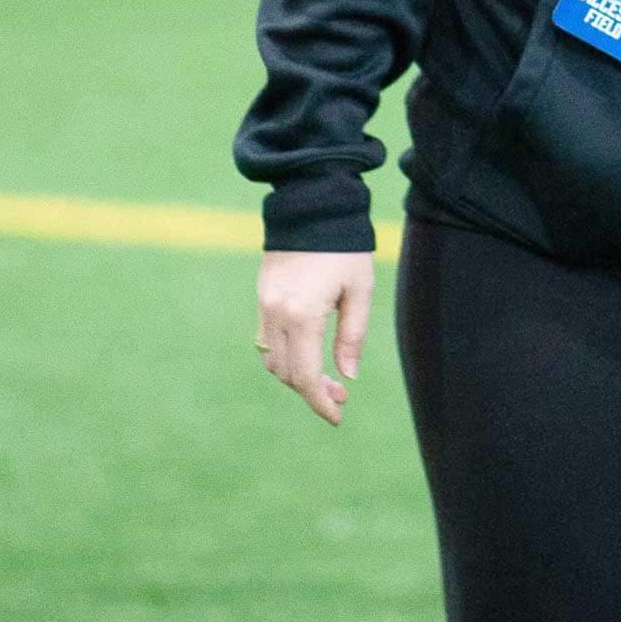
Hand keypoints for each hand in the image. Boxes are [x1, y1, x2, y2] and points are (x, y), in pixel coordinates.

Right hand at [256, 249, 375, 425]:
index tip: (336, 417)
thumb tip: (346, 376)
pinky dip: (284, 353)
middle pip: (286, 372)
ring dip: (295, 373)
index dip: (319, 402)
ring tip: (326, 375)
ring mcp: (264, 303)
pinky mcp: (262, 294)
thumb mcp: (358, 290)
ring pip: (272, 358)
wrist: (312, 204)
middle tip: (340, 393)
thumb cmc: (344, 246)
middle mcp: (276, 313)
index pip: (304, 376)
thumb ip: (352, 336)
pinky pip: (266, 338)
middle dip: (311, 390)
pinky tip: (309, 350)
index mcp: (302, 314)